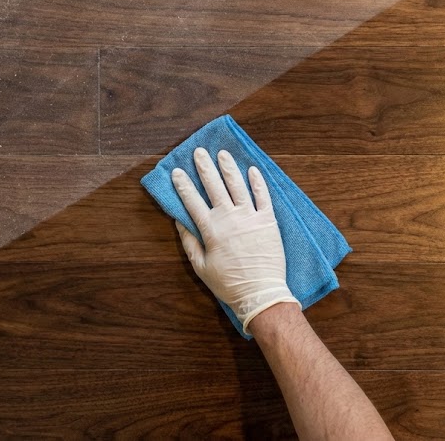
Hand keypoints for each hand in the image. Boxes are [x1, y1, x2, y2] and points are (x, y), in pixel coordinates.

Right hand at [172, 148, 298, 333]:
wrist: (260, 293)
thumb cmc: (228, 283)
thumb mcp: (200, 267)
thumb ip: (189, 242)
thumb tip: (179, 222)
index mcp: (210, 229)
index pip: (192, 201)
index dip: (183, 185)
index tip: (176, 171)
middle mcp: (229, 218)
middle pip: (214, 187)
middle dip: (205, 167)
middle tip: (199, 152)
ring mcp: (250, 217)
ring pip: (238, 186)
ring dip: (229, 168)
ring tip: (222, 154)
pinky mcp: (268, 221)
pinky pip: (263, 196)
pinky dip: (257, 182)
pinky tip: (252, 169)